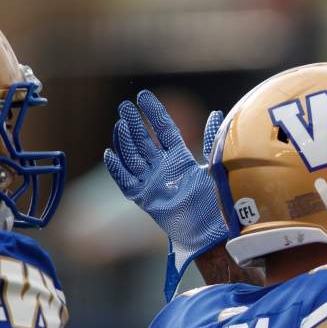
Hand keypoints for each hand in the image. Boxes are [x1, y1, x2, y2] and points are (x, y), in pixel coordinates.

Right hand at [104, 89, 227, 300]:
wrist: (212, 232)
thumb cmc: (217, 203)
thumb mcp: (215, 166)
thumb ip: (212, 140)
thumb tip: (216, 113)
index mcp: (181, 159)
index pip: (164, 130)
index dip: (154, 112)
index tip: (143, 95)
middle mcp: (164, 169)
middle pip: (144, 140)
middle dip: (134, 123)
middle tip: (125, 105)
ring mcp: (152, 183)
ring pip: (133, 157)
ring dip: (125, 140)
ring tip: (120, 123)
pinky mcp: (144, 199)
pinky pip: (125, 182)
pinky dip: (117, 169)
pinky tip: (109, 154)